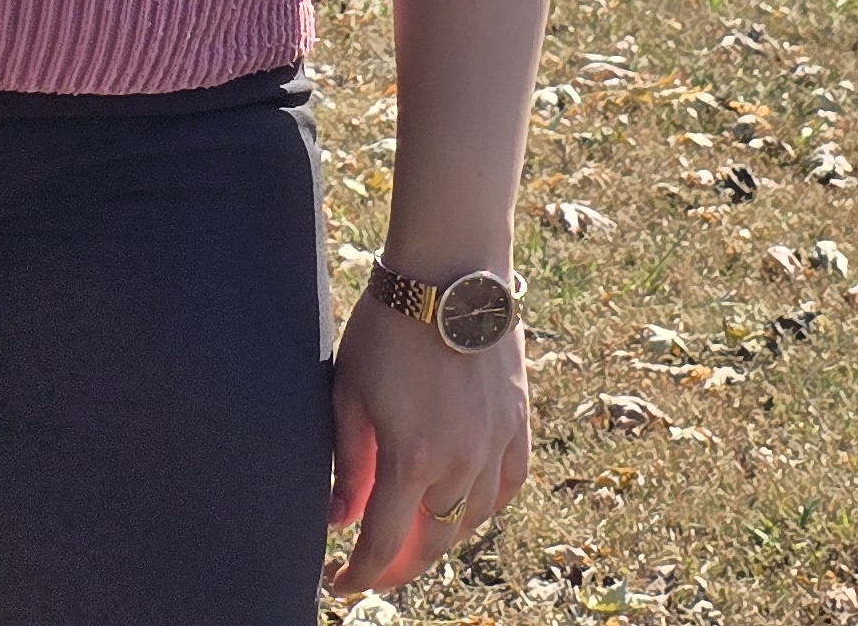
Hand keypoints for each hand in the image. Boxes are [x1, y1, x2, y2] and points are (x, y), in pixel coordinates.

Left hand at [327, 283, 531, 596]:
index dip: (359, 575)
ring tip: (414, 537)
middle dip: (398, 564)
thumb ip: (348, 463)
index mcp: (412, 460)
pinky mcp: (517, 423)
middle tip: (374, 567)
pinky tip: (467, 507)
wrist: (450, 274)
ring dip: (440, 537)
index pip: (382, 545)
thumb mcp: (349, 393)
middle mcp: (461, 464)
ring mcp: (496, 445)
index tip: (340, 583)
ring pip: (471, 520)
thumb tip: (340, 518)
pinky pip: (508, 485)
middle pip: (432, 542)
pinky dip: (485, 505)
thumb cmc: (387, 327)